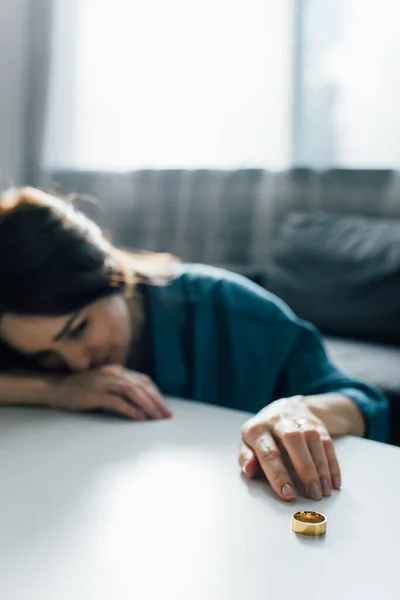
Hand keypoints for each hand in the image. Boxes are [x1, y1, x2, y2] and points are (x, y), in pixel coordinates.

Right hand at [49, 365, 171, 419]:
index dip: (156, 394)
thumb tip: (140, 404)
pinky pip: (116, 401)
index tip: (165, 408)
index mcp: (116, 370)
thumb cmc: (79, 390)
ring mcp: (103, 382)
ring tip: (156, 418)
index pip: (143, 380)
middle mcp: (113, 373)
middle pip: (141, 386)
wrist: (55, 388)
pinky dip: (130, 409)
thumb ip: (119, 389)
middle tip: (166, 416)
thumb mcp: (103, 384)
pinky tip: (138, 418)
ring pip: (133, 392)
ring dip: (147, 406)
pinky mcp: (94, 393)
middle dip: (156, 402)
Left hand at [239, 396, 340, 501]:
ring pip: (312, 438)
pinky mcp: (316, 422)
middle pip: (293, 440)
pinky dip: (332, 462)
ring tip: (324, 491)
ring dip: (321, 466)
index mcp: (257, 429)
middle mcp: (278, 420)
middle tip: (312, 494)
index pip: (268, 452)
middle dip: (305, 468)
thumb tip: (249, 470)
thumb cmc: (263, 434)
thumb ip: (245, 458)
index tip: (287, 494)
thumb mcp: (247, 443)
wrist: (284, 406)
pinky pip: (326, 440)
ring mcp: (298, 418)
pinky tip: (334, 481)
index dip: (278, 474)